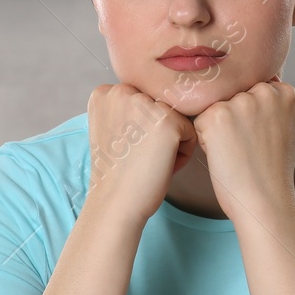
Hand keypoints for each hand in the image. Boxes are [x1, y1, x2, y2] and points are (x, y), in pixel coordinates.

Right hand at [85, 83, 196, 223]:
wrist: (115, 203)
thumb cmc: (117, 173)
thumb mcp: (112, 129)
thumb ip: (128, 110)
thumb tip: (158, 104)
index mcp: (104, 93)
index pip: (143, 101)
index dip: (141, 128)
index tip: (128, 149)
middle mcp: (121, 91)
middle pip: (160, 106)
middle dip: (157, 132)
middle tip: (139, 157)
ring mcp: (144, 103)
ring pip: (176, 117)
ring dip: (171, 142)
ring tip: (149, 161)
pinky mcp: (167, 120)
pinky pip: (190, 132)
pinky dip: (182, 154)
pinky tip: (161, 166)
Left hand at [192, 77, 294, 221]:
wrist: (265, 201)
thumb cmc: (272, 171)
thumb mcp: (284, 127)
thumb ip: (271, 104)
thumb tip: (250, 89)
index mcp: (285, 92)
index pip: (253, 92)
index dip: (253, 119)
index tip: (263, 140)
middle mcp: (265, 91)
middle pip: (234, 97)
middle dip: (235, 120)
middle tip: (250, 148)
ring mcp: (241, 102)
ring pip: (216, 109)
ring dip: (220, 130)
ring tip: (238, 152)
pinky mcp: (217, 115)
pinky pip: (200, 122)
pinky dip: (206, 141)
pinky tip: (225, 156)